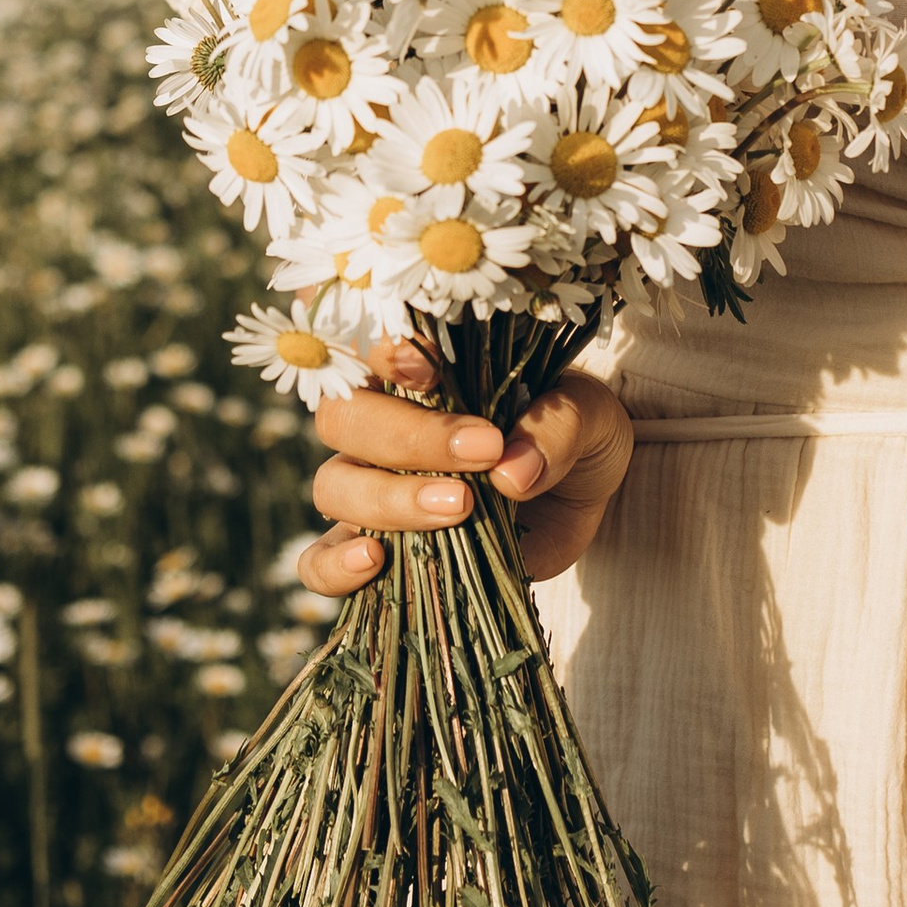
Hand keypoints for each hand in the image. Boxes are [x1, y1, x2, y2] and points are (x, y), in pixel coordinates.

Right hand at [292, 341, 635, 594]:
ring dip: (387, 499)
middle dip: (408, 438)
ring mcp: (369, 485)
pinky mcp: (375, 547)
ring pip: (333, 484)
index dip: (378, 350)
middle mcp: (380, 421)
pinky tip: (372, 563)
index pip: (364, 340)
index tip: (429, 370)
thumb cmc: (570, 434)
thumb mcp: (588, 417)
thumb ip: (557, 430)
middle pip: (345, 418)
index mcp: (419, 367)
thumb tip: (513, 472)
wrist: (577, 499)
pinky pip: (318, 560)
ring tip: (458, 510)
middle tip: (482, 454)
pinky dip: (331, 566)